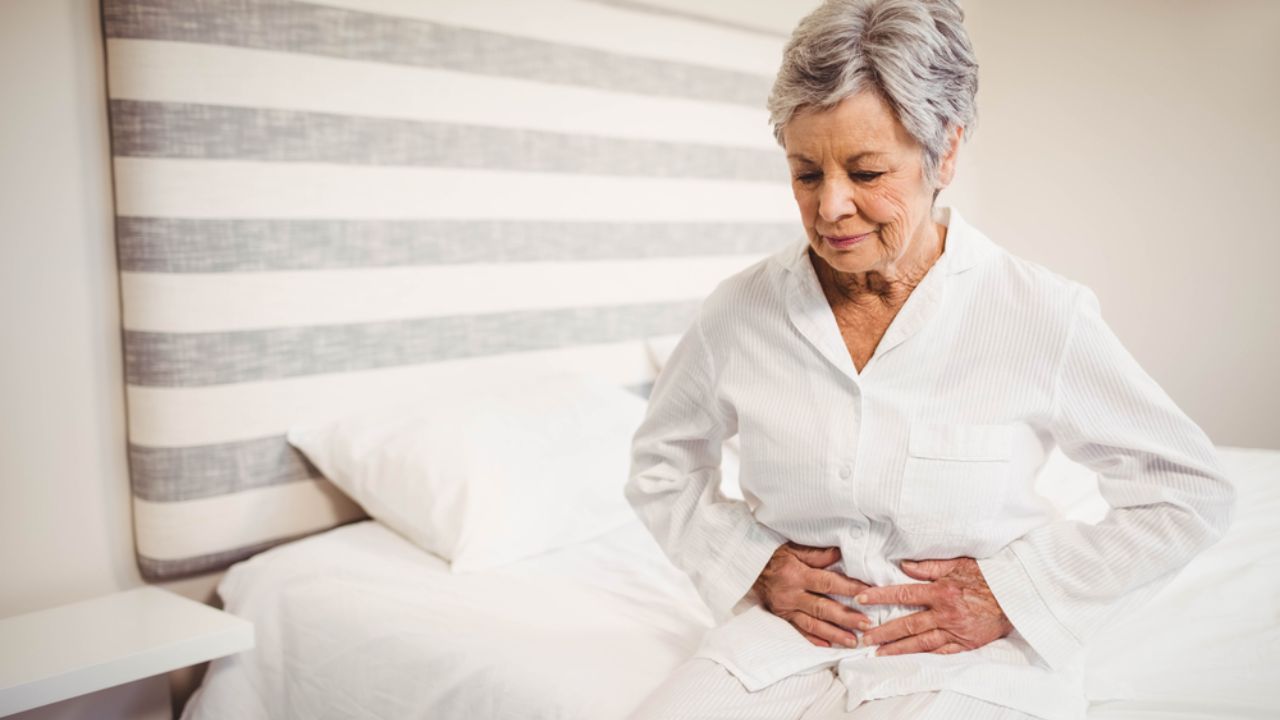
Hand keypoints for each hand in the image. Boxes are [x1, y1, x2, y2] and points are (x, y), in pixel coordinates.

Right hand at [751, 542, 873, 648]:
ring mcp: (786, 608)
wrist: (747, 568)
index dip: (849, 588)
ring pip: (813, 624)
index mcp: (797, 574)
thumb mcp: (793, 549)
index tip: (867, 594)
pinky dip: (813, 639)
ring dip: (834, 634)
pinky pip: (798, 631)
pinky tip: (828, 646)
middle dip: (846, 618)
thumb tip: (840, 554)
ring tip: (853, 641)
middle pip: (823, 608)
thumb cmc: (773, 556)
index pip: (828, 582)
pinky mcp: (781, 617)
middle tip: (866, 625)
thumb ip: (816, 554)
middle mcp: (791, 594)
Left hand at [856, 557, 1011, 655]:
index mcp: (941, 591)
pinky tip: (908, 659)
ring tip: (878, 652)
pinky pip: (941, 653)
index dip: (881, 597)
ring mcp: (956, 631)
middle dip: (883, 631)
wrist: (1016, 595)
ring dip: (897, 648)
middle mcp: (946, 613)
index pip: (904, 593)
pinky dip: (924, 657)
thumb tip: (904, 565)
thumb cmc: (987, 576)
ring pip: (921, 642)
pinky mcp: (966, 643)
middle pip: (908, 624)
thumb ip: (930, 565)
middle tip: (863, 636)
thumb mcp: (959, 563)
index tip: (861, 599)